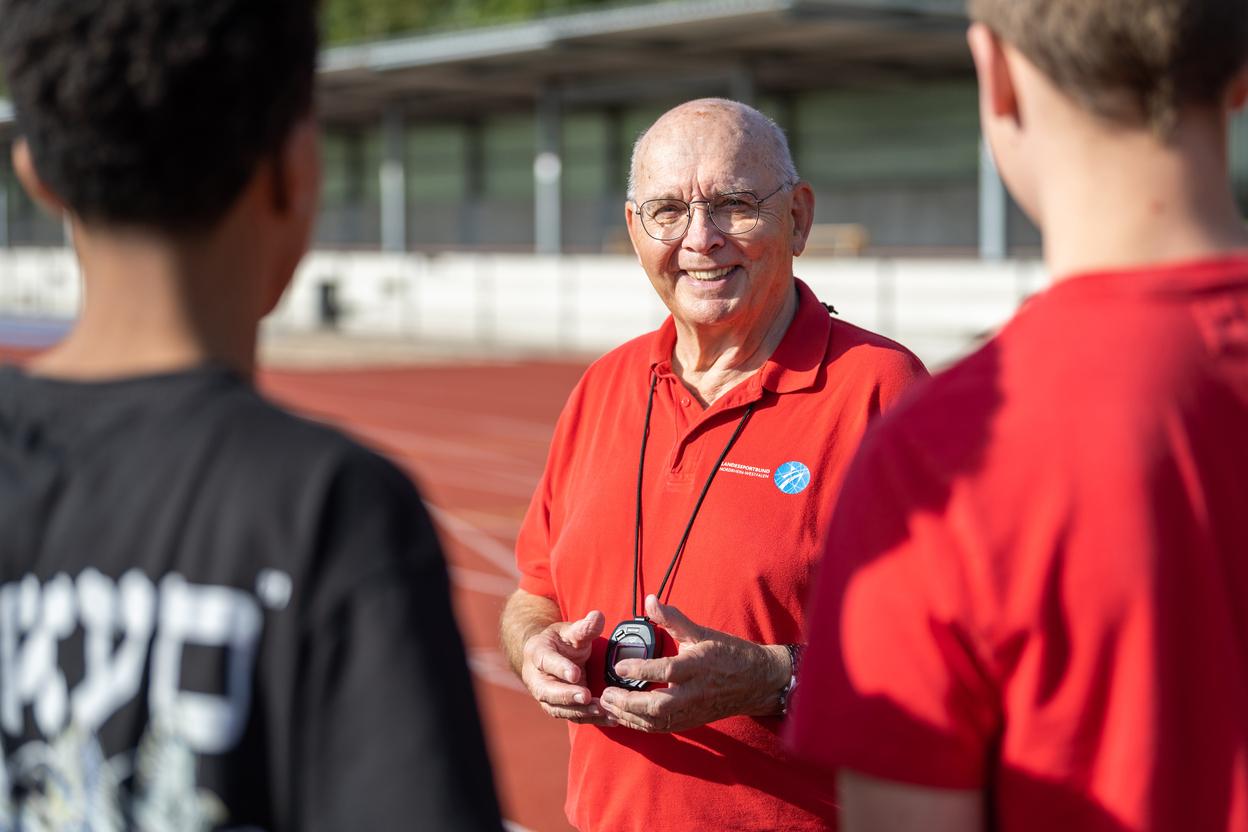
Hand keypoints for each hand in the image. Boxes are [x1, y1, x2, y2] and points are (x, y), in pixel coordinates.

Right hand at [520, 609, 616, 726]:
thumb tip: (598, 617)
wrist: (551, 656)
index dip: (560, 668)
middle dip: (568, 696)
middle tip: (587, 697)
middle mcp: (537, 678)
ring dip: (581, 711)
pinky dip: (590, 719)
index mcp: (538, 653)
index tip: (576, 674)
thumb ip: (584, 627)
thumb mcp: (571, 630)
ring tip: (602, 710)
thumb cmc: (561, 642)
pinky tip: (609, 718)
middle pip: (548, 691)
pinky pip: (573, 716)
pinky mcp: (560, 708)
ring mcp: (546, 696)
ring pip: (560, 709)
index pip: (546, 661)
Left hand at [598, 595, 788, 732]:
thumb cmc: (728, 654)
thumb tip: (649, 600)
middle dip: (629, 703)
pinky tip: (624, 716)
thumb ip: (672, 619)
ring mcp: (693, 711)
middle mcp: (694, 692)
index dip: (640, 670)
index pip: (666, 670)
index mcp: (698, 666)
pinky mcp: (691, 722)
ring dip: (629, 716)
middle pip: (658, 705)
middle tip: (606, 693)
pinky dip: (640, 724)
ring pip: (657, 721)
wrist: (756, 682)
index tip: (618, 666)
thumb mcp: (701, 632)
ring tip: (608, 705)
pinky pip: (662, 728)